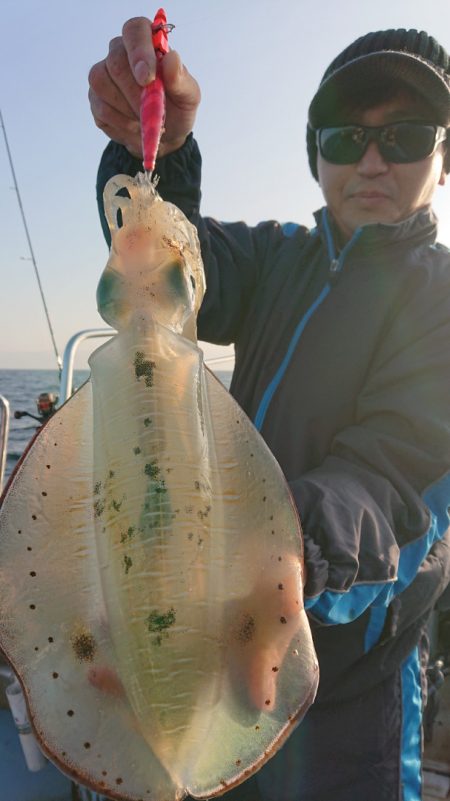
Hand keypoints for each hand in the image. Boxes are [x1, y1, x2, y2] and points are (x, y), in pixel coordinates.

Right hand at [88, 17, 200, 159]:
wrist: (164, 137)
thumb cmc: (177, 109)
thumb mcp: (189, 97)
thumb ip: (181, 79)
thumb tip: (172, 58)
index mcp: (146, 43)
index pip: (135, 30)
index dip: (139, 51)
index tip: (148, 78)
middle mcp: (119, 52)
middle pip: (116, 61)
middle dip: (135, 92)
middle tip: (153, 110)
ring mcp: (103, 74)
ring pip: (102, 83)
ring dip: (128, 108)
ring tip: (145, 119)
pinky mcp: (95, 99)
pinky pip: (102, 108)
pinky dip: (122, 123)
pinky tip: (135, 126)